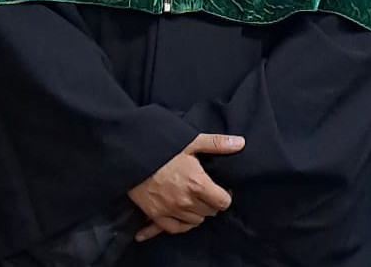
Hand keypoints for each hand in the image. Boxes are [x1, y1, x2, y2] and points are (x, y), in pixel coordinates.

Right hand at [128, 133, 244, 242]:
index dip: (225, 195)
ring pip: (195, 221)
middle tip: (206, 191)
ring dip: (197, 212)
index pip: (223, 202)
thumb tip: (240, 143)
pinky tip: (182, 216)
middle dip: (211, 202)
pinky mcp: (156, 215)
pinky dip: (182, 224)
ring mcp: (171, 210)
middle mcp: (186, 201)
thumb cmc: (161, 147)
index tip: (221, 188)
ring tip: (194, 199)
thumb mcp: (190, 141)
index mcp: (197, 184)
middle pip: (210, 212)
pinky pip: (176, 228)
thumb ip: (216, 144)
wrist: (130, 156)